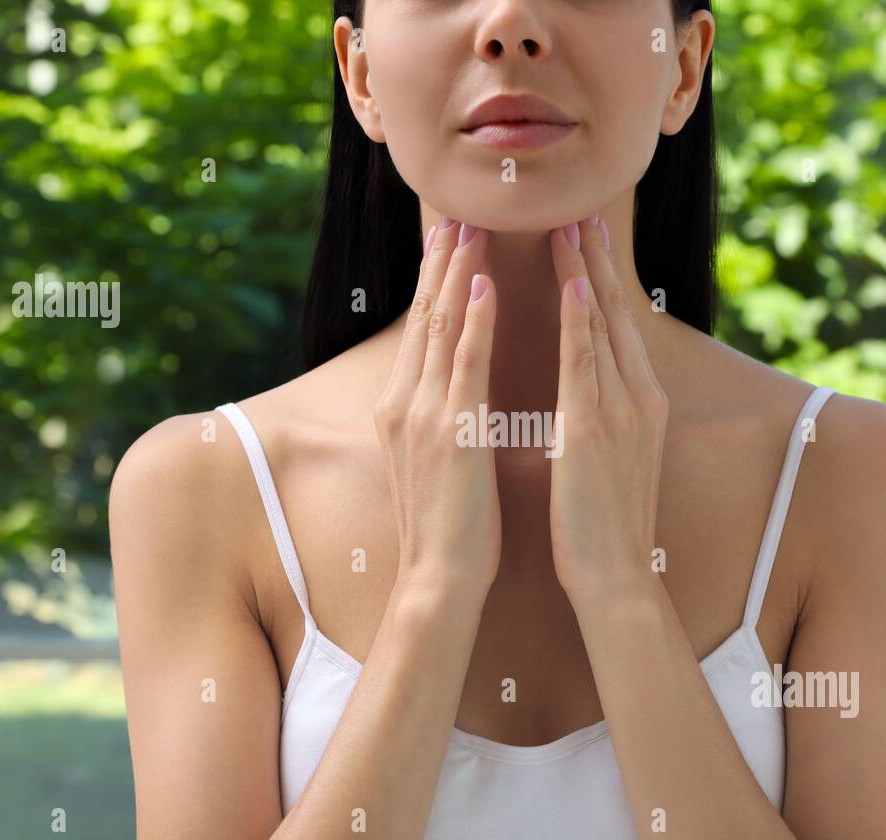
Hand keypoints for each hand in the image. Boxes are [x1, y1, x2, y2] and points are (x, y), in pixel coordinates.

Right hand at [374, 219, 500, 596]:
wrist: (439, 578)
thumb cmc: (448, 528)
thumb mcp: (436, 464)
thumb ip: (440, 421)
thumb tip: (456, 394)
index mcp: (401, 410)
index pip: (419, 332)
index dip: (434, 284)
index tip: (447, 243)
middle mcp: (403, 403)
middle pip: (423, 317)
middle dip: (440, 263)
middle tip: (456, 214)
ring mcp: (423, 415)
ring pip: (439, 327)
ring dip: (457, 273)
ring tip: (471, 227)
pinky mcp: (451, 431)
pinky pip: (463, 363)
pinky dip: (472, 320)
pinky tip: (484, 284)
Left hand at [547, 215, 668, 604]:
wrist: (615, 576)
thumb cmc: (601, 524)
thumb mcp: (607, 458)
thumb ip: (599, 416)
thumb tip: (583, 390)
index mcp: (639, 404)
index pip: (618, 327)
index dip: (602, 280)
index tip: (586, 239)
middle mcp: (637, 398)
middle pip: (617, 314)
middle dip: (599, 261)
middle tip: (582, 211)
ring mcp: (620, 412)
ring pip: (602, 327)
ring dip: (586, 273)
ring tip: (570, 226)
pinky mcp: (593, 431)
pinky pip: (586, 365)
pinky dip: (582, 322)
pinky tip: (575, 285)